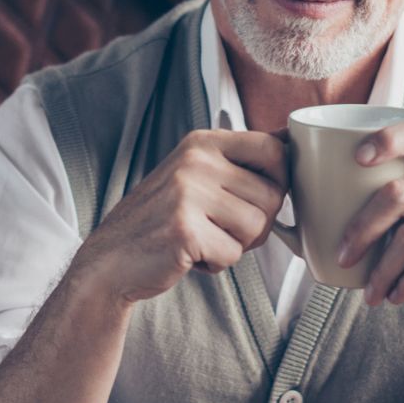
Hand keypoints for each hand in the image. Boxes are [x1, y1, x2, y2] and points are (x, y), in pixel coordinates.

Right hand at [69, 129, 287, 305]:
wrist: (111, 259)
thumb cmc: (161, 220)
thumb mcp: (196, 175)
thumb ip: (239, 160)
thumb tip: (292, 139)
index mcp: (202, 142)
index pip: (275, 149)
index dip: (279, 182)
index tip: (256, 198)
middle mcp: (196, 160)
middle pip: (272, 196)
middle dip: (256, 223)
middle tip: (222, 229)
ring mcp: (188, 193)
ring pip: (256, 226)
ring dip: (236, 245)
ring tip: (202, 240)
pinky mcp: (184, 229)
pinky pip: (233, 253)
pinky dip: (217, 263)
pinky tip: (190, 255)